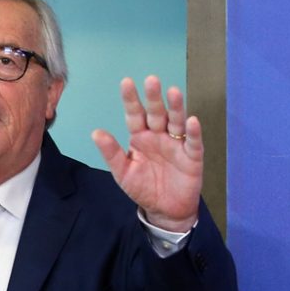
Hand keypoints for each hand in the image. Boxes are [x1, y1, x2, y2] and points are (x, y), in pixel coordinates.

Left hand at [91, 75, 202, 231]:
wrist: (164, 210)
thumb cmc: (143, 188)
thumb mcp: (123, 172)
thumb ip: (111, 153)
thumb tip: (96, 132)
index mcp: (140, 137)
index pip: (134, 115)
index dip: (131, 100)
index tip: (126, 82)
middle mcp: (159, 135)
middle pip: (156, 113)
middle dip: (154, 97)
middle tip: (151, 80)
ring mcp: (176, 144)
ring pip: (176, 122)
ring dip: (175, 107)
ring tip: (173, 92)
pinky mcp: (192, 157)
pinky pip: (193, 142)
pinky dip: (193, 132)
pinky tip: (191, 121)